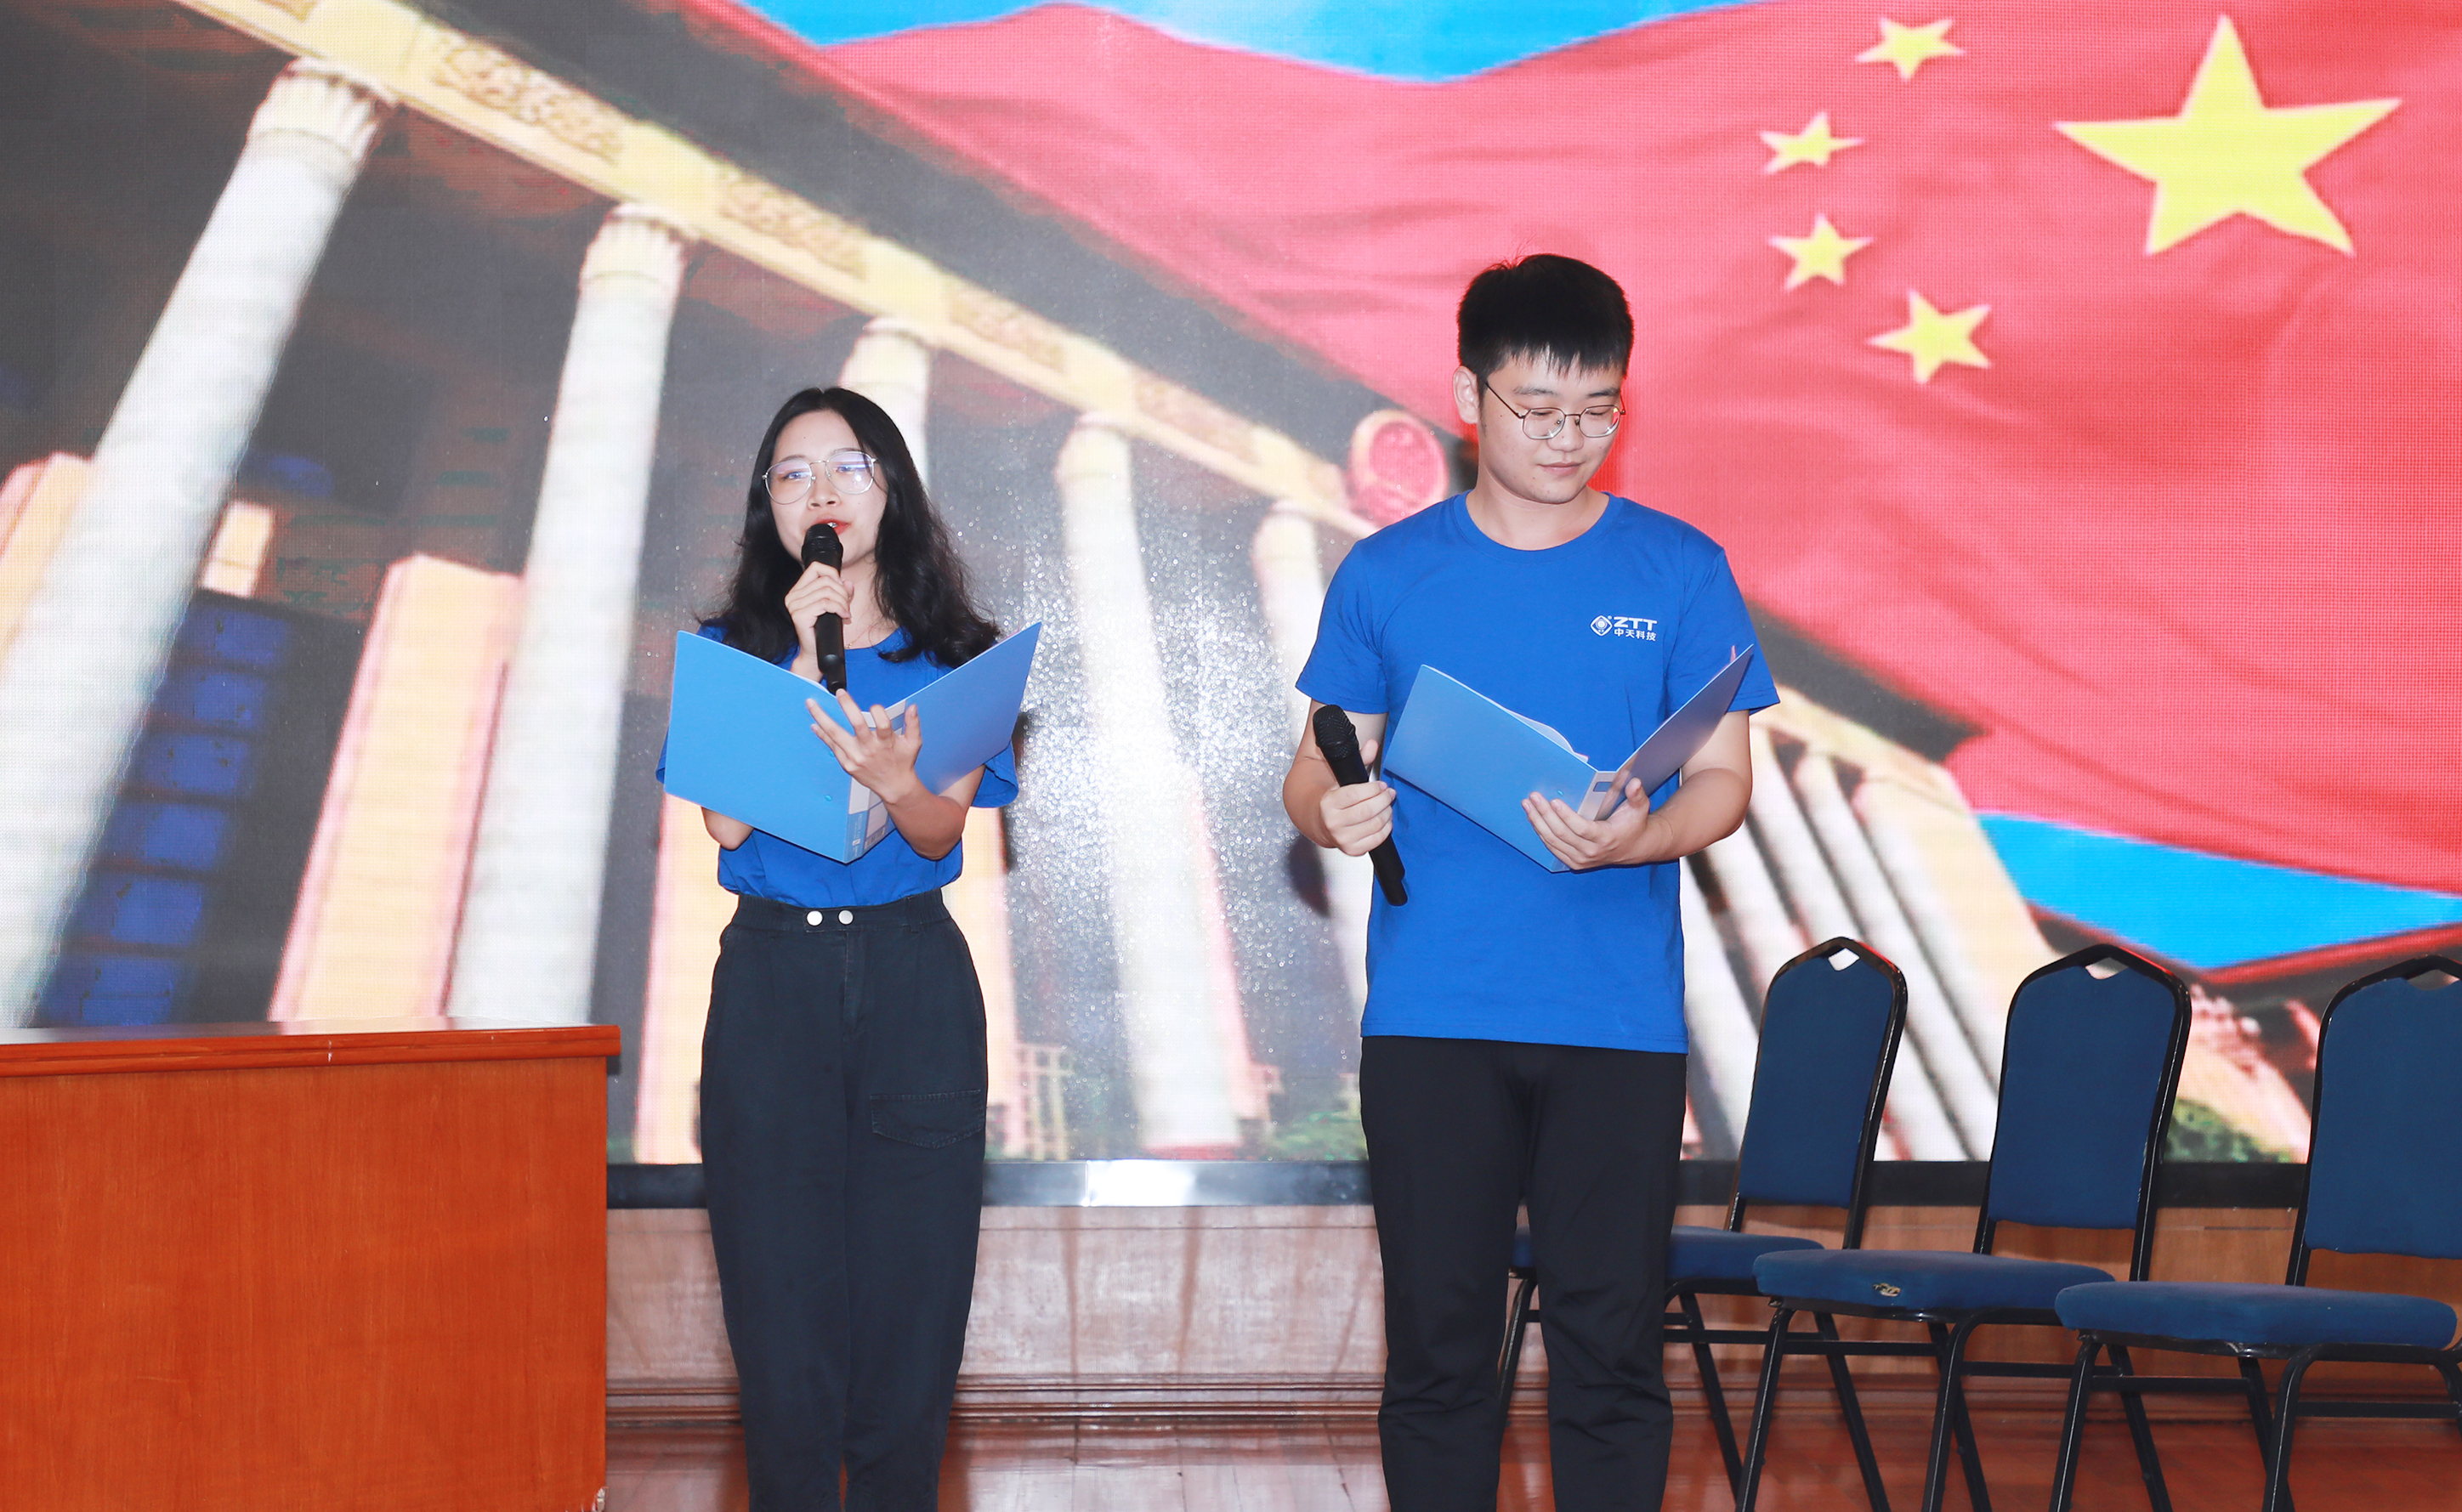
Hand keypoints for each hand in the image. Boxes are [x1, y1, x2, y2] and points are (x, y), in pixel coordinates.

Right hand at [784, 562, 853, 681]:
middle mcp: (792, 597)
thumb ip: (840, 592)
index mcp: (798, 591)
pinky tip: (844, 616)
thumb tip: (847, 582)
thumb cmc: (824, 630)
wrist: (816, 652)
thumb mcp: (835, 606)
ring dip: (842, 602)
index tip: (842, 587)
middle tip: (846, 606)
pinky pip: (825, 604)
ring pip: (827, 592)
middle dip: (842, 592)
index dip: (832, 573)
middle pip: (825, 580)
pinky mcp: (799, 616)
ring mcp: (794, 606)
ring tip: (845, 612)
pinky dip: (839, 608)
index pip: (815, 567)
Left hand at [808, 688, 922, 801]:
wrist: (894, 786)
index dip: (878, 711)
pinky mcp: (847, 764)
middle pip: (857, 725)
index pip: (883, 723)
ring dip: (822, 718)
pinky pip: (832, 747)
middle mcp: (870, 749)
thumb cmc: (903, 763)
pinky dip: (823, 735)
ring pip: (836, 735)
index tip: (875, 706)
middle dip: (847, 706)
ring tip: (811, 704)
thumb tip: (913, 707)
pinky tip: (815, 725)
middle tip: (839, 692)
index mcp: (887, 743)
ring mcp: (856, 757)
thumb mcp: (913, 743)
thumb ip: (913, 724)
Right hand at [1318, 738, 1393, 856]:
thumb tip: (1372, 744)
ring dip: (1387, 813)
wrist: (1317, 821)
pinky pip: (1376, 839)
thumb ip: (1358, 760)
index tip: (1380, 784)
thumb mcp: (1340, 777)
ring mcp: (1342, 838)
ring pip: (1375, 825)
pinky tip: (1385, 819)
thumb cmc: (1331, 798)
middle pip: (1368, 810)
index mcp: (1328, 803)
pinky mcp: (1352, 850)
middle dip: (1383, 799)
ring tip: (1387, 805)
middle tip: (1389, 793)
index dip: (1373, 788)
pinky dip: (1386, 828)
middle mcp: (1333, 822)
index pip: (1356, 794)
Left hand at [1522, 778, 1665, 870]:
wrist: (1633, 848)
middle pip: (1562, 834)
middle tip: (1533, 798)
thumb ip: (1637, 795)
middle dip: (1545, 815)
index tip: (1554, 802)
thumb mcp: (1639, 808)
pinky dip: (1541, 833)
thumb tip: (1635, 782)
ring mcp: (1581, 860)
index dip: (1566, 816)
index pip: (1581, 829)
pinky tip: (1533, 819)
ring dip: (1538, 823)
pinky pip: (1553, 848)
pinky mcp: (1574, 863)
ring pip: (1553, 842)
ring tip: (1528, 806)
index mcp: (1606, 838)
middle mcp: (1591, 852)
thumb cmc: (1633, 824)